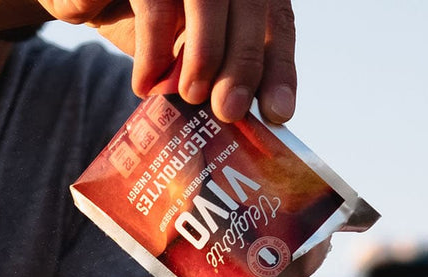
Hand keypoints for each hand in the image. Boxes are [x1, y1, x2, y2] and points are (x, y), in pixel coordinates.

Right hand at [36, 0, 296, 122]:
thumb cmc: (146, 24)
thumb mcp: (190, 49)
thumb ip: (223, 69)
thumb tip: (252, 115)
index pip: (276, 19)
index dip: (281, 66)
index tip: (279, 113)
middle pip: (250, 6)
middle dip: (243, 64)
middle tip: (229, 111)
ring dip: (202, 54)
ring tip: (189, 97)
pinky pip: (153, 5)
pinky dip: (153, 51)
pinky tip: (146, 84)